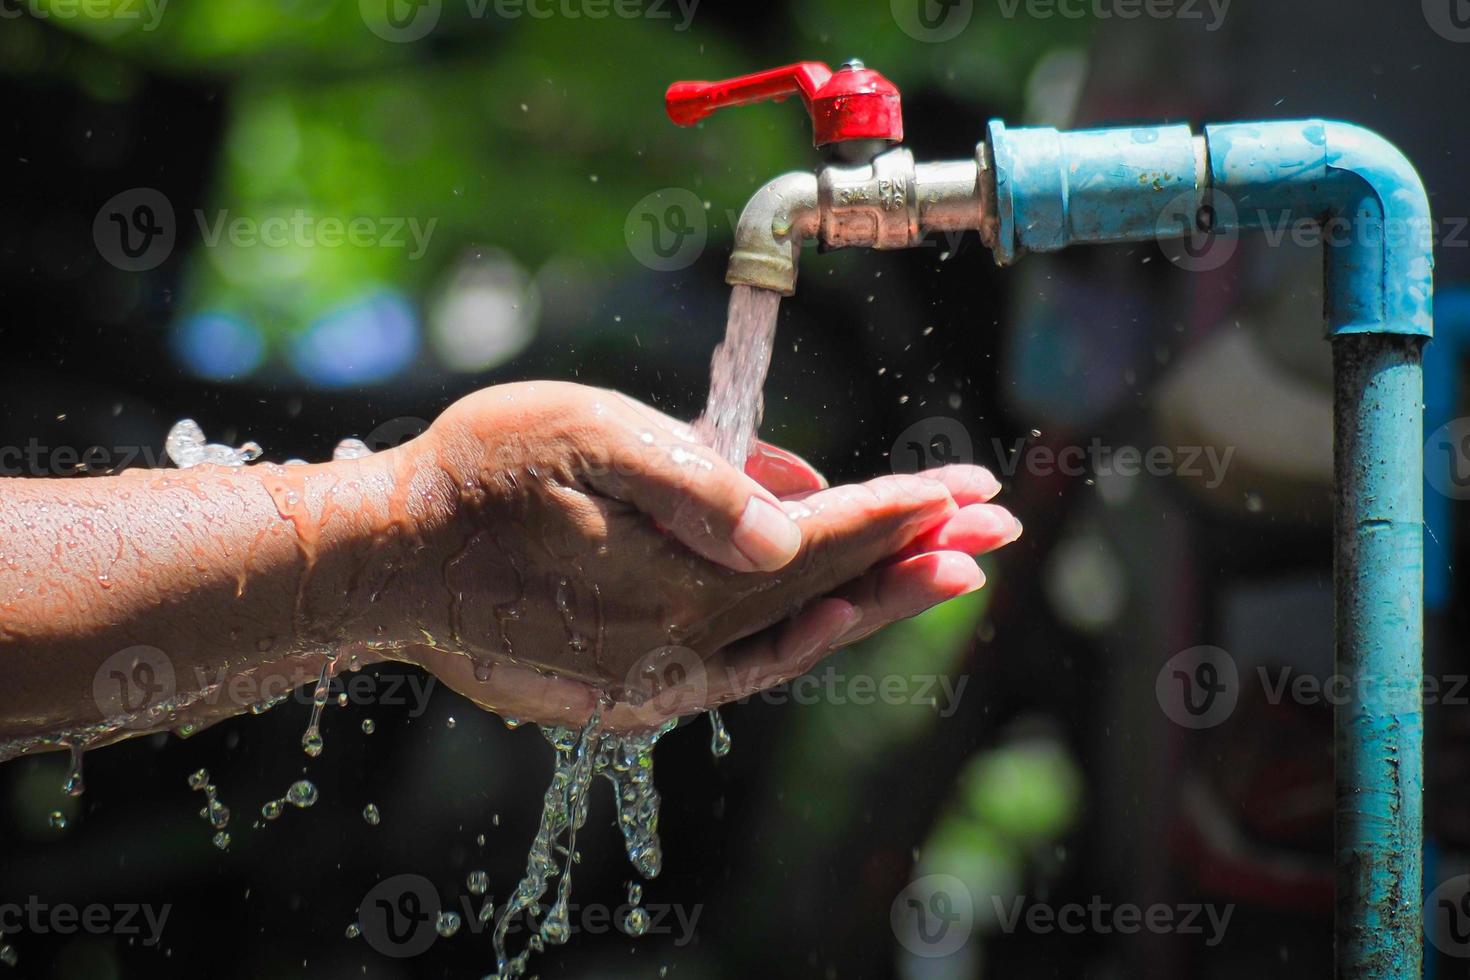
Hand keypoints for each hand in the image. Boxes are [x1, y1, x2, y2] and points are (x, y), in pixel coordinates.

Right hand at [378, 382, 1020, 729]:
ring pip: (793, 636)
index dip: (904, 511)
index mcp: (682, 575)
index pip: (825, 537)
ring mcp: (654, 679)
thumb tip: (796, 521)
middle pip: (825, 590)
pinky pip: (743, 666)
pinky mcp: (627, 693)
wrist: (386, 562)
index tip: (974, 488)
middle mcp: (681, 643)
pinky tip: (831, 615)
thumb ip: (698, 484)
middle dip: (916, 554)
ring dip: (872, 600)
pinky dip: (801, 637)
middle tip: (999, 528)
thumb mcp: (589, 438)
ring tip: (945, 570)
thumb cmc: (480, 477)